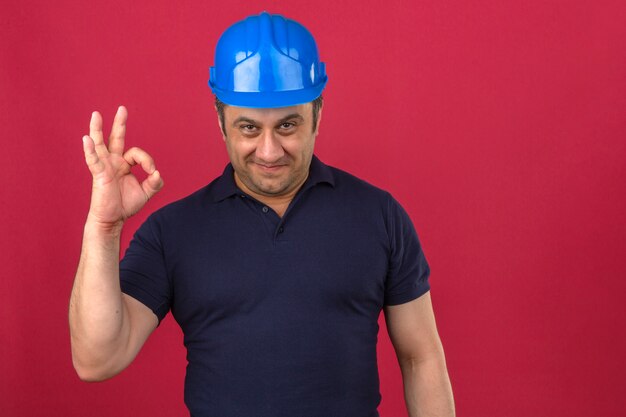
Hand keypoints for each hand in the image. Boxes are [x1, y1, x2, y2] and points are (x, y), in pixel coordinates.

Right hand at [82, 106, 162, 230]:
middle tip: (122, 109)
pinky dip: (89, 150)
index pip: (137, 153)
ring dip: (97, 129)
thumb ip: (155, 183)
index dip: (147, 160)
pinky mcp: (99, 175)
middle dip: (119, 124)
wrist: (112, 219)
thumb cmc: (126, 205)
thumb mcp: (146, 193)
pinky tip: (86, 139)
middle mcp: (113, 162)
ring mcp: (105, 167)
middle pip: (115, 139)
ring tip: (96, 114)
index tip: (153, 173)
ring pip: (100, 144)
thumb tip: (158, 173)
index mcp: (124, 164)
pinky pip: (93, 160)